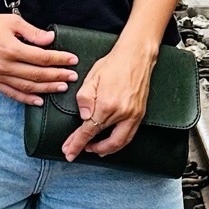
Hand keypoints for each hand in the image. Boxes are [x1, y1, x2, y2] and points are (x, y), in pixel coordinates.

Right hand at [0, 11, 79, 103]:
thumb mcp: (12, 21)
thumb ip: (32, 32)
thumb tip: (50, 39)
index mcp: (11, 49)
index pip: (42, 58)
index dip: (59, 60)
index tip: (72, 60)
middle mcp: (5, 66)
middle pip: (38, 75)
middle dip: (58, 76)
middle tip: (72, 76)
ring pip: (27, 87)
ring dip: (47, 89)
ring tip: (61, 87)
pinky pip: (12, 94)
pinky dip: (26, 99)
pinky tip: (39, 101)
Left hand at [61, 33, 156, 159]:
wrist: (136, 56)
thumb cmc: (113, 64)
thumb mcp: (91, 78)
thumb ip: (83, 99)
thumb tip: (83, 118)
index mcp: (106, 105)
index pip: (88, 131)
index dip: (77, 143)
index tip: (69, 152)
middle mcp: (122, 113)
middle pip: (104, 141)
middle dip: (89, 149)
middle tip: (77, 151)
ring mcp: (133, 115)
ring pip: (119, 142)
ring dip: (105, 149)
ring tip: (93, 149)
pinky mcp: (140, 114)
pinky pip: (129, 135)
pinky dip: (118, 143)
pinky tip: (110, 142)